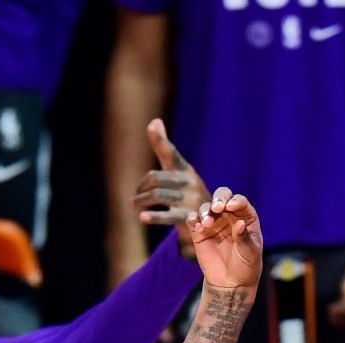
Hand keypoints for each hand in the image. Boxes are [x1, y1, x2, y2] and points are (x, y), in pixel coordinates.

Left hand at [135, 119, 211, 259]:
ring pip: (159, 195)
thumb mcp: (177, 170)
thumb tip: (154, 120)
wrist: (211, 221)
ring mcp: (190, 200)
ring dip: (142, 200)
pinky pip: (168, 216)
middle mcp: (189, 182)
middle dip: (142, 186)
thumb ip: (164, 148)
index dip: (160, 140)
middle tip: (135, 195)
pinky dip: (154, 217)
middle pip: (157, 177)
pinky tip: (142, 218)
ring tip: (133, 204)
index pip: (171, 152)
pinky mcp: (189, 218)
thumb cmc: (187, 191)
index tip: (151, 125)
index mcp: (185, 169)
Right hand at [187, 189, 262, 291]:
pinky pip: (193, 220)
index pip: (240, 202)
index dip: (236, 201)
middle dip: (219, 198)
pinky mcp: (199, 233)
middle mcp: (229, 216)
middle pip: (222, 197)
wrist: (231, 283)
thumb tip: (239, 224)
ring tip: (207, 223)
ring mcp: (214, 223)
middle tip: (217, 208)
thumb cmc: (246, 266)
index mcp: (246, 217)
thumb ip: (245, 238)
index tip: (231, 206)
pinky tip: (196, 225)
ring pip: (206, 207)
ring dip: (205, 211)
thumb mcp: (251, 253)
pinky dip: (192, 219)